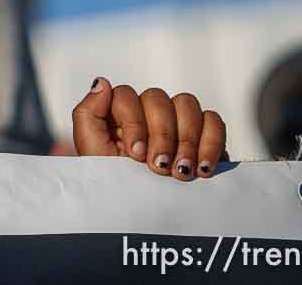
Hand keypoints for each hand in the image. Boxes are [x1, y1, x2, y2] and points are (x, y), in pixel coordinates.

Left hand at [72, 76, 227, 180]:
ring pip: (187, 103)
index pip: (126, 94)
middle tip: (159, 167)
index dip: (132, 122)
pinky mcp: (205, 137)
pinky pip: (214, 121)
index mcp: (119, 114)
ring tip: (181, 172)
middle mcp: (147, 113)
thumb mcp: (93, 155)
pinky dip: (211, 142)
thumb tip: (102, 82)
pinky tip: (203, 168)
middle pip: (158, 98)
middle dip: (161, 135)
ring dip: (186, 139)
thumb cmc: (115, 187)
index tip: (135, 154)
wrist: (146, 220)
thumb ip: (87, 115)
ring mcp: (178, 122)